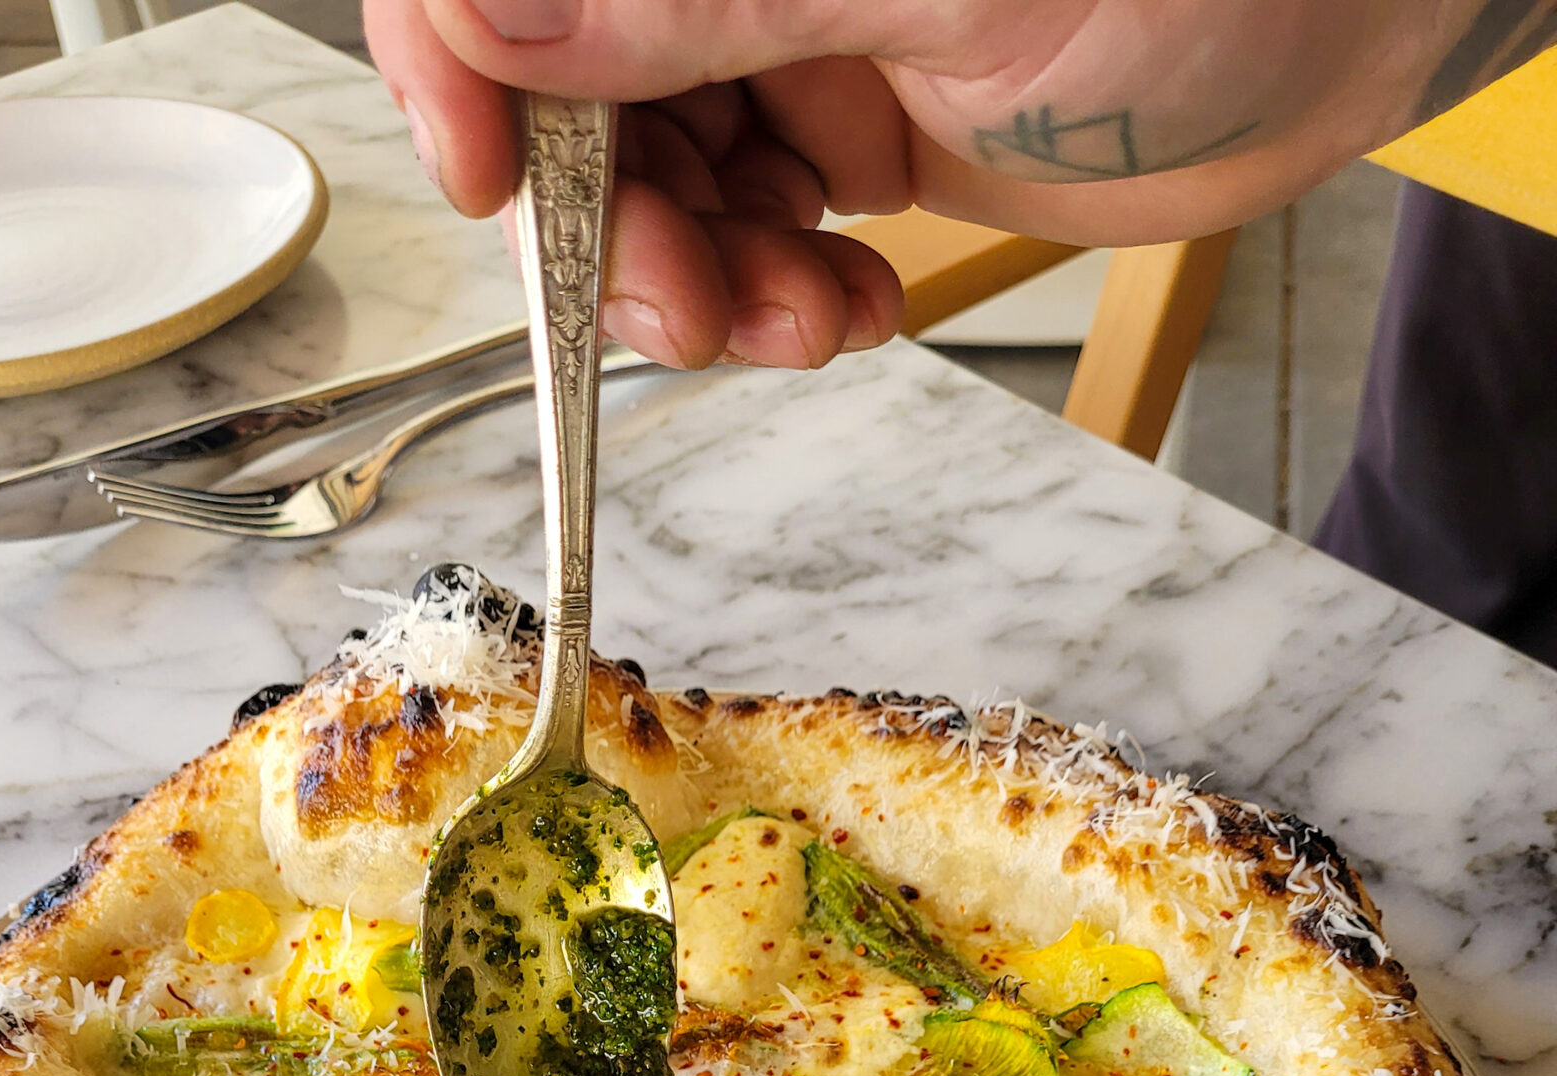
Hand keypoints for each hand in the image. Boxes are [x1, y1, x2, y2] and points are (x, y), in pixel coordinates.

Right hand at [366, 0, 1550, 368]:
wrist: (1335, 22)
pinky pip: (748, 232)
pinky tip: (844, 311)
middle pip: (564, 93)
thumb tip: (484, 21)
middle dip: (610, 227)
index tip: (489, 183)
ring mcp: (782, 34)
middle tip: (694, 312)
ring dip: (702, 288)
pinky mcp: (843, 122)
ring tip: (800, 323)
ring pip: (651, 184)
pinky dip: (777, 300)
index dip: (463, 65)